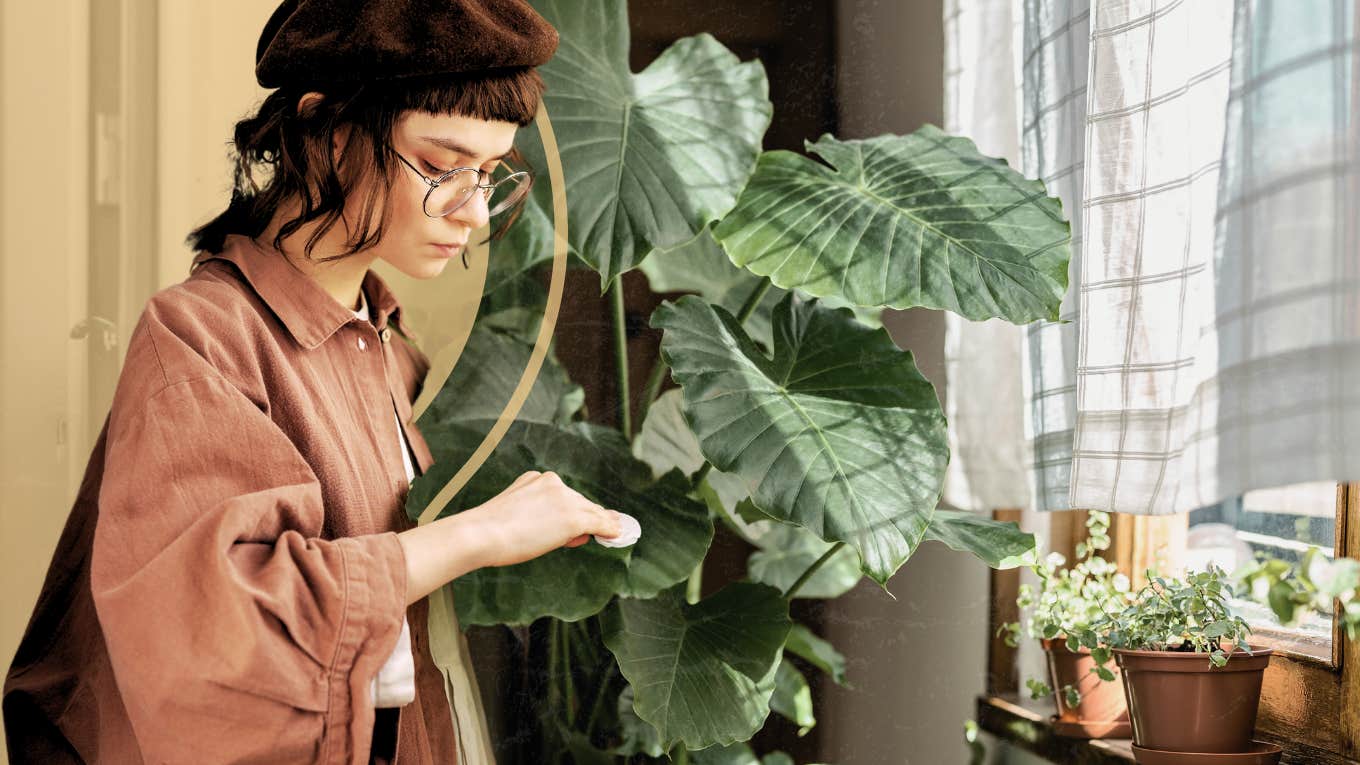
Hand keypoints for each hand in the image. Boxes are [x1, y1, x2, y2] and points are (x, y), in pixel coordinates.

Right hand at [462, 470, 624, 568]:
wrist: (480, 534)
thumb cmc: (488, 532)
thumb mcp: (514, 515)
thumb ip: (538, 517)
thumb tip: (564, 529)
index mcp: (534, 479)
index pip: (563, 496)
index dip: (573, 511)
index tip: (586, 518)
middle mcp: (551, 483)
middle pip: (579, 503)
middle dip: (587, 518)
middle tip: (597, 531)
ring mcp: (563, 498)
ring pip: (589, 513)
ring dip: (599, 524)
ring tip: (609, 531)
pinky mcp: (573, 517)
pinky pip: (598, 522)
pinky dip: (610, 528)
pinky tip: (618, 533)